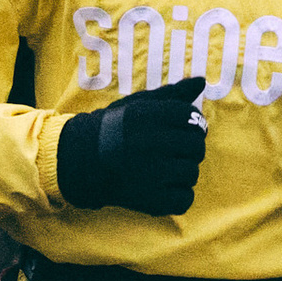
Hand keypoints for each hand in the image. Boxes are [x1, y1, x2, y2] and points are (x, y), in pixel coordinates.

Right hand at [58, 75, 208, 213]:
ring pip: (192, 173)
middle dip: (189, 149)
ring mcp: (150, 173)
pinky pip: (184, 199)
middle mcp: (149, 142)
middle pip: (196, 146)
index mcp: (146, 116)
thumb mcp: (138, 104)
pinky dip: (178, 197)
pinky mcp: (149, 199)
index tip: (180, 129)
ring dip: (182, 173)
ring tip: (163, 170)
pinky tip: (163, 188)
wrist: (80, 162)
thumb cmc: (114, 130)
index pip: (191, 116)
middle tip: (171, 152)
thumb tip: (201, 81)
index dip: (191, 123)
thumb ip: (172, 93)